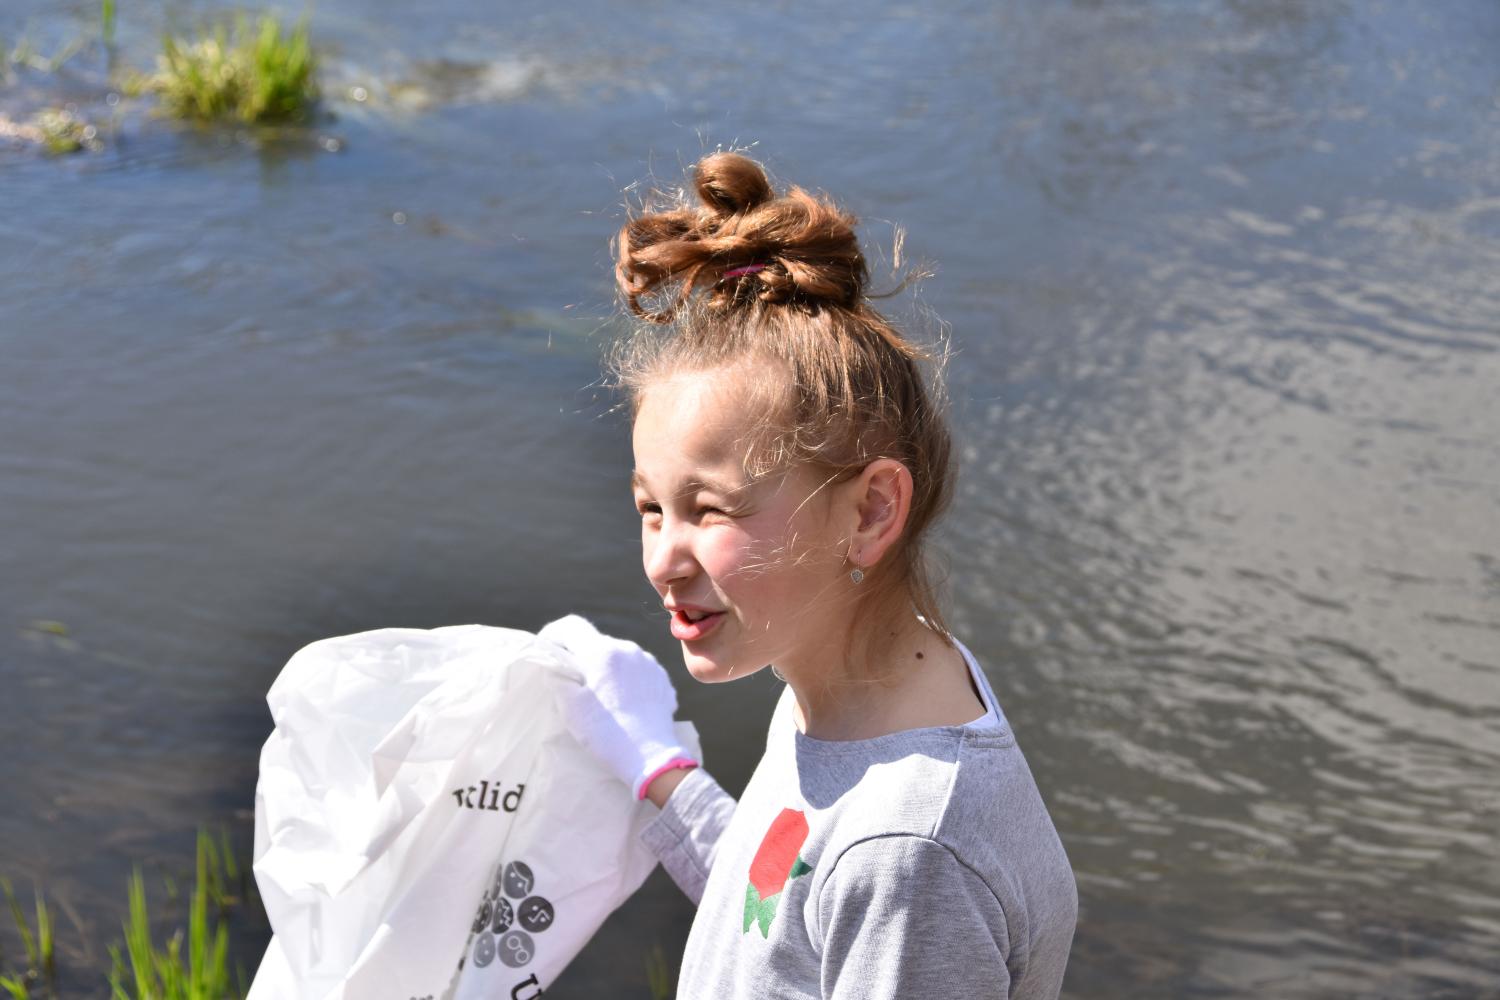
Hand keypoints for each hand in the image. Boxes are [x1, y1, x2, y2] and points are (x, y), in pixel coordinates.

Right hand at [538, 615, 697, 799]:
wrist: (650, 757)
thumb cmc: (604, 731)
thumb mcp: (570, 706)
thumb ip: (558, 677)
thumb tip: (556, 664)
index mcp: (603, 651)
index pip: (571, 626)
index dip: (554, 634)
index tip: (546, 648)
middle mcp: (629, 649)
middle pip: (596, 642)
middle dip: (582, 656)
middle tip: (572, 680)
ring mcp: (650, 663)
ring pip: (619, 657)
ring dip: (606, 668)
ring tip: (601, 696)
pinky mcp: (663, 680)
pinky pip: (637, 671)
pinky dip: (625, 680)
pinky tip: (623, 703)